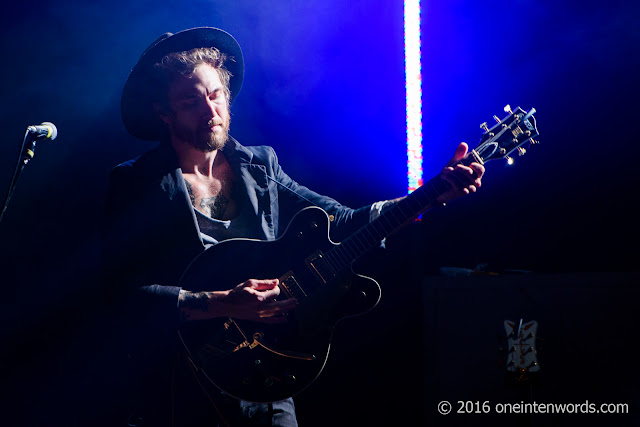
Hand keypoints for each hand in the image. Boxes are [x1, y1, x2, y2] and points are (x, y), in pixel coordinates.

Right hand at [179, 279, 296, 322]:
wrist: (225, 304)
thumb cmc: (236, 293)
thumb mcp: (250, 283)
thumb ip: (264, 283)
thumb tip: (276, 281)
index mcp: (258, 298)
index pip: (274, 293)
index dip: (276, 288)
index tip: (275, 286)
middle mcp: (260, 308)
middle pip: (279, 305)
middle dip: (288, 303)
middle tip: (296, 300)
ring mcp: (258, 315)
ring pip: (276, 313)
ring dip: (286, 310)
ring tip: (293, 307)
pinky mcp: (256, 319)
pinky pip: (269, 320)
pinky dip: (277, 320)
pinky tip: (284, 319)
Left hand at [438, 142, 484, 203]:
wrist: (441, 184)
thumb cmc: (451, 171)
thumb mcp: (454, 161)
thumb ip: (459, 154)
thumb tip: (464, 144)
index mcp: (475, 172)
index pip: (481, 170)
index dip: (477, 167)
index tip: (470, 164)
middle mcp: (474, 181)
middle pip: (473, 176)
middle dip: (464, 170)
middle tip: (456, 166)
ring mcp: (469, 188)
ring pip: (465, 182)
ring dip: (455, 175)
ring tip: (446, 171)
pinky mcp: (461, 193)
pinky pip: (458, 187)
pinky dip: (450, 180)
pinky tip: (444, 176)